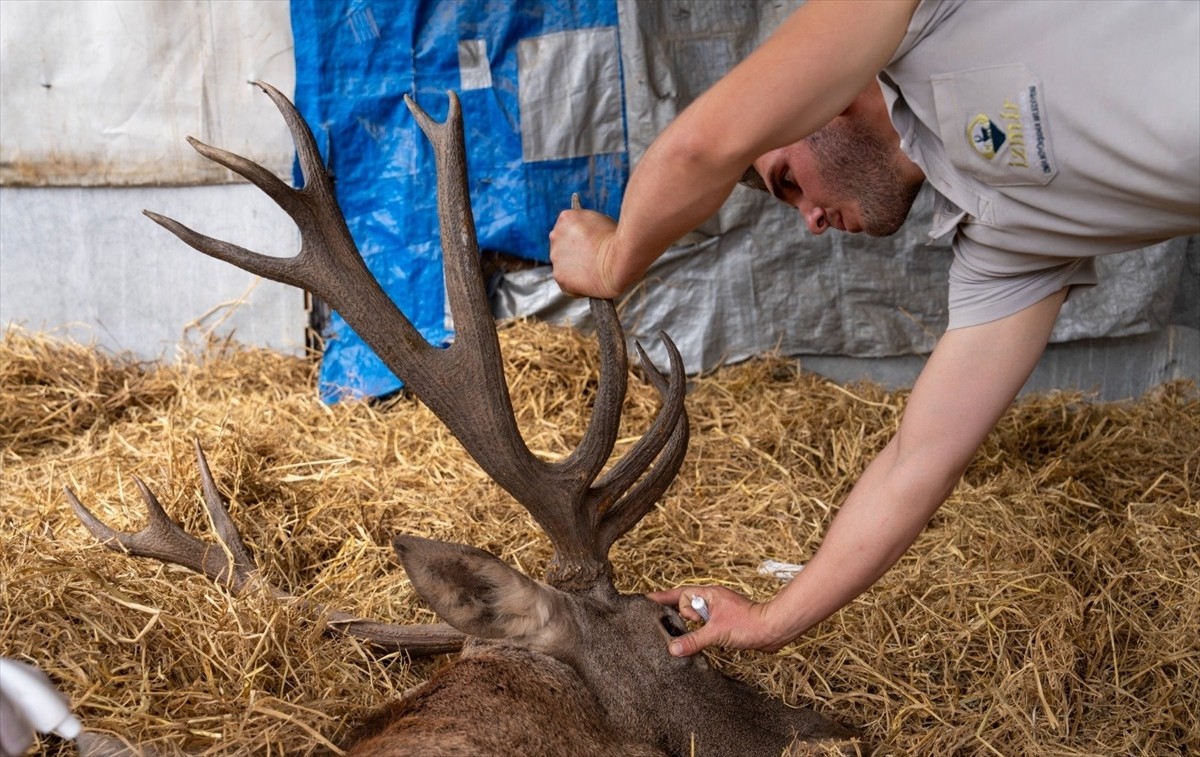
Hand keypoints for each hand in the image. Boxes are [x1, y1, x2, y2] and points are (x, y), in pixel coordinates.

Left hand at [548, 208, 620, 298]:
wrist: (619, 261)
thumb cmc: (617, 241)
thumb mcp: (601, 221)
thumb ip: (587, 226)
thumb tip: (587, 235)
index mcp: (566, 218)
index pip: (567, 228)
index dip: (580, 237)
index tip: (590, 244)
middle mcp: (555, 235)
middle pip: (562, 246)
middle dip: (575, 252)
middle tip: (592, 259)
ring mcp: (555, 257)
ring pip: (563, 265)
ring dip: (574, 269)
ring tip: (593, 271)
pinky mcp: (559, 276)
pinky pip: (566, 282)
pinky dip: (576, 285)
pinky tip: (590, 282)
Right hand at [647, 585, 789, 655]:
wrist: (773, 629)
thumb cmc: (748, 624)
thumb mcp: (716, 632)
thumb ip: (693, 640)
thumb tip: (673, 649)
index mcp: (708, 594)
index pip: (679, 595)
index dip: (663, 598)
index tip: (645, 600)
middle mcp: (711, 600)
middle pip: (684, 606)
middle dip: (678, 617)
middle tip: (669, 628)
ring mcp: (718, 611)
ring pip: (694, 617)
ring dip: (689, 626)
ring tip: (681, 637)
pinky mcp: (724, 623)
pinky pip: (704, 626)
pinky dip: (698, 633)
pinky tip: (694, 643)